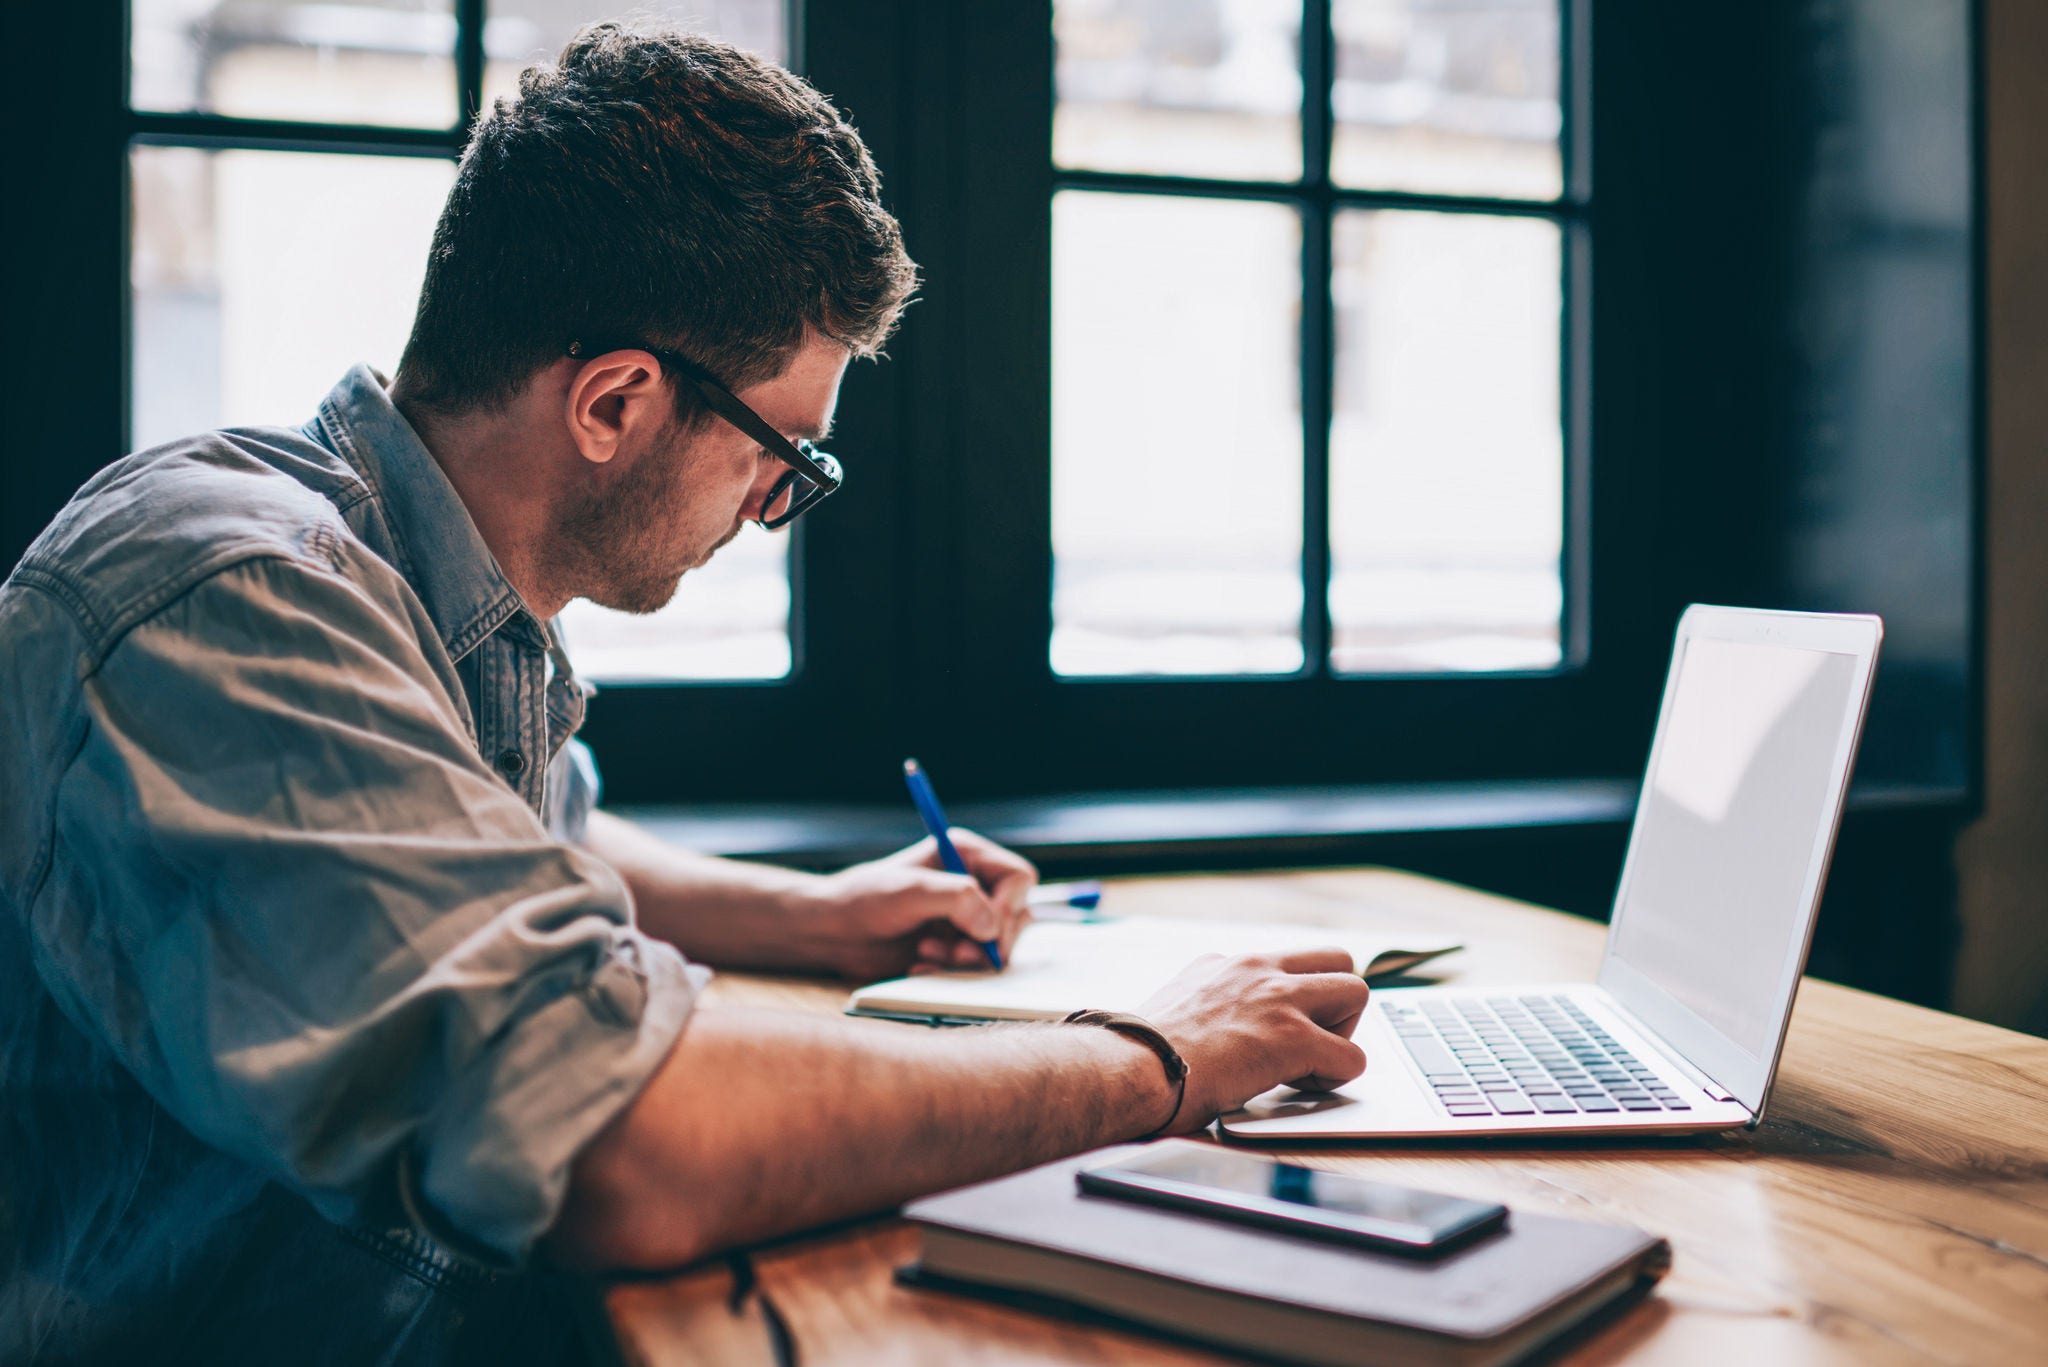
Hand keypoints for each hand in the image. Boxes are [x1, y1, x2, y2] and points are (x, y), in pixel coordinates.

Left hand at [803, 829, 1036, 980]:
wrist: (834, 932)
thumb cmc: (865, 900)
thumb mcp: (911, 891)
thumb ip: (958, 899)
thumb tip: (993, 926)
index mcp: (967, 854)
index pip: (1018, 878)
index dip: (1010, 905)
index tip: (987, 929)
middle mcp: (973, 883)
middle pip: (1017, 915)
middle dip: (989, 940)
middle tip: (957, 954)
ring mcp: (966, 917)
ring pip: (999, 944)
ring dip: (970, 958)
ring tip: (929, 955)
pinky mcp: (956, 946)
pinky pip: (978, 965)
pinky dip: (955, 971)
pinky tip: (922, 966)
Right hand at [1135, 949, 1369, 1134]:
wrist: (1132, 1067)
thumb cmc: (1141, 1054)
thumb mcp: (1178, 1007)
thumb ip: (1210, 1007)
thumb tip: (1216, 1033)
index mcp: (1227, 964)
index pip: (1287, 962)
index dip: (1294, 999)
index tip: (1277, 1029)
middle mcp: (1257, 969)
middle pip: (1338, 959)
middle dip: (1335, 1003)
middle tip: (1310, 1041)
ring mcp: (1278, 999)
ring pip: (1357, 991)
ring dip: (1343, 1033)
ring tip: (1309, 1064)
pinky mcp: (1293, 1038)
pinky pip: (1352, 1056)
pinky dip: (1336, 1077)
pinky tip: (1299, 1088)